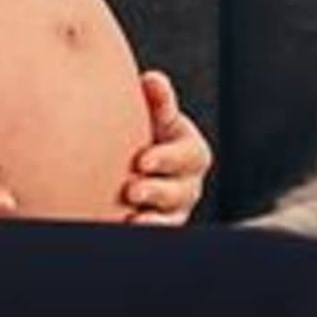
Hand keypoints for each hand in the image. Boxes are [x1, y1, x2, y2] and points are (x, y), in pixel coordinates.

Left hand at [120, 69, 211, 224]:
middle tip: (132, 190)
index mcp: (190, 152)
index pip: (189, 155)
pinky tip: (126, 229)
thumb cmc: (146, 132)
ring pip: (171, 218)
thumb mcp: (155, 116)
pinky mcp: (160, 227)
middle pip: (182, 191)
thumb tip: (152, 80)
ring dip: (153, 218)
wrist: (128, 162)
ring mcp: (175, 209)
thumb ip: (157, 101)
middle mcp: (188, 183)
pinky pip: (158, 236)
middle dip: (158, 191)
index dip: (168, 159)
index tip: (142, 161)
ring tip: (132, 216)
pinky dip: (143, 233)